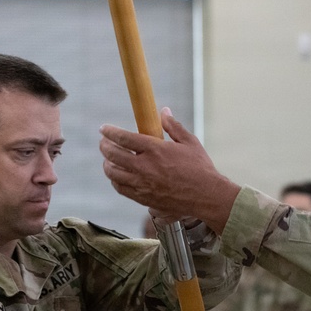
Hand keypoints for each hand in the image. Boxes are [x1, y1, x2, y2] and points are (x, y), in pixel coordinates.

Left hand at [99, 109, 240, 233]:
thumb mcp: (190, 142)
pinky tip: (117, 176)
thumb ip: (174, 126)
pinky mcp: (144, 198)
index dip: (109, 132)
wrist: (207, 196)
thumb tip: (164, 112)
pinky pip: (121, 188)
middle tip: (104, 143)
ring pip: (113, 173)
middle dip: (105, 146)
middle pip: (113, 155)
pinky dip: (115, 180)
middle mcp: (145, 166)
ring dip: (107, 164)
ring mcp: (142, 184)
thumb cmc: (201, 168)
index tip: (103, 129)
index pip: (123, 137)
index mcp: (155, 149)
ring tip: (108, 160)